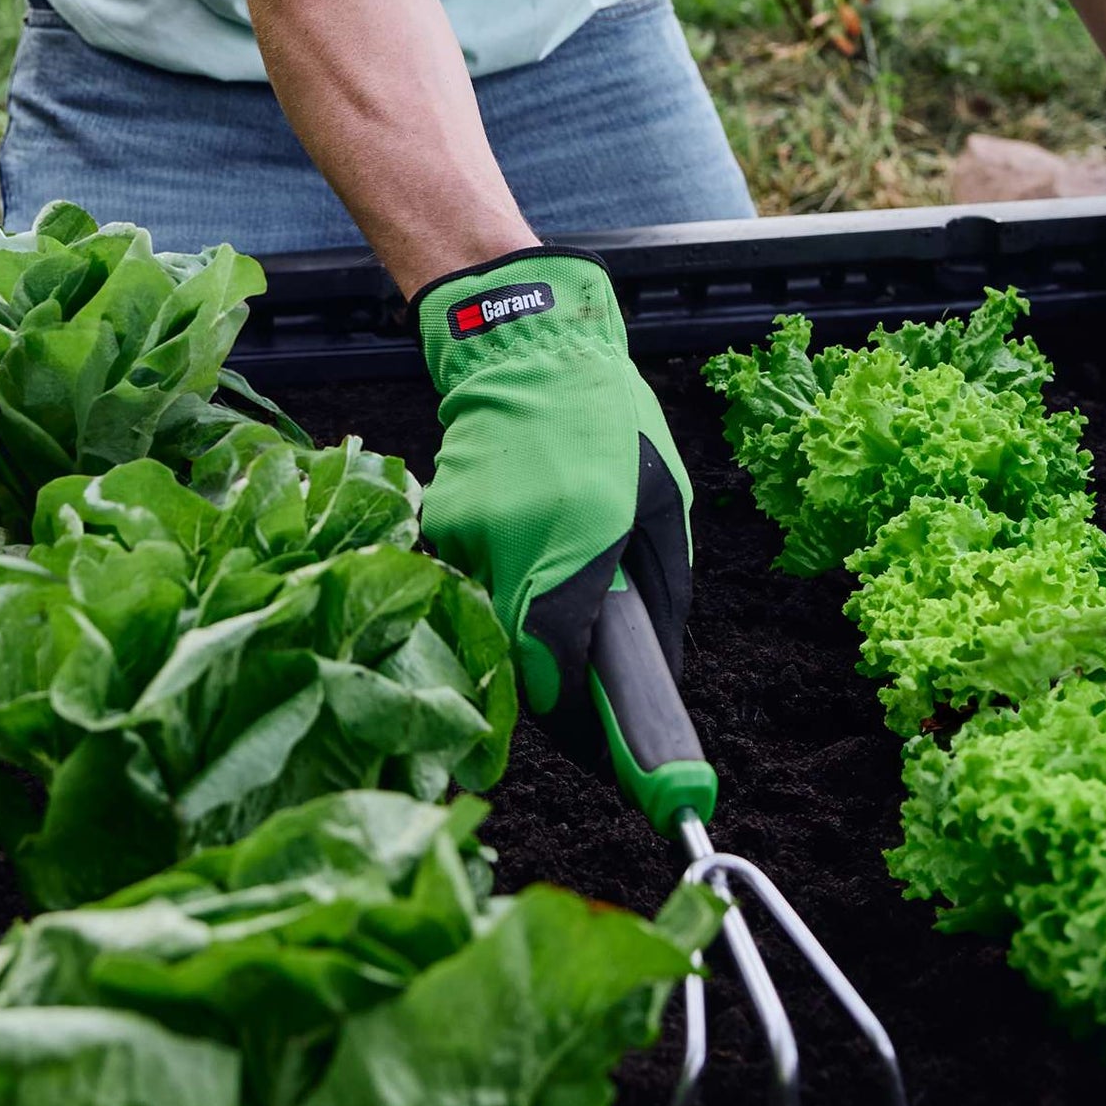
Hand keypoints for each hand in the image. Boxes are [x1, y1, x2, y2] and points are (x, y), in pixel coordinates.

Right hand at [415, 250, 691, 719]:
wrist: (526, 346)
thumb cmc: (608, 420)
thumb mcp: (665, 500)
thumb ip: (663, 589)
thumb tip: (662, 670)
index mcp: (578, 540)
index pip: (559, 668)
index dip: (578, 727)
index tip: (604, 758)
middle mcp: (513, 546)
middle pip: (522, 658)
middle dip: (556, 680)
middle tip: (591, 689)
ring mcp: (467, 537)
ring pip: (496, 620)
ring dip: (531, 619)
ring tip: (562, 566)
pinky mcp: (441, 524)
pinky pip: (476, 579)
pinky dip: (504, 576)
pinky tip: (529, 531)